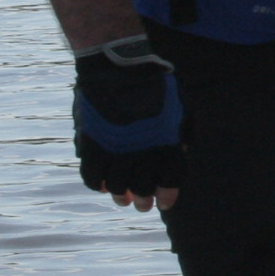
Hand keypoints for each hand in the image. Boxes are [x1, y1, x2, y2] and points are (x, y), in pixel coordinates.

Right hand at [74, 36, 184, 211]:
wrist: (119, 69)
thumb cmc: (155, 85)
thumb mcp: (180, 105)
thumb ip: (182, 130)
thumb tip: (182, 151)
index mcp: (165, 143)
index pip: (169, 179)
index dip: (168, 194)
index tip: (166, 203)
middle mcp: (140, 152)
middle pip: (142, 188)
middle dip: (144, 201)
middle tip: (143, 206)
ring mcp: (114, 151)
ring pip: (116, 186)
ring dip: (121, 196)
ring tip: (123, 199)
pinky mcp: (91, 146)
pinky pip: (91, 176)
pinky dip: (96, 184)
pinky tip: (102, 186)